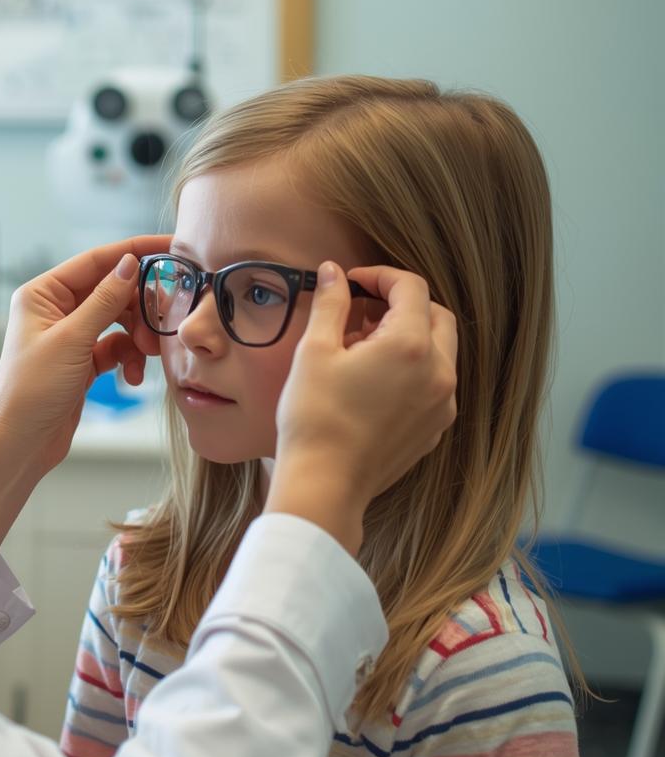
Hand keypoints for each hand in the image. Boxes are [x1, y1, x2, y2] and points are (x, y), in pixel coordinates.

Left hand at [0, 234, 170, 472]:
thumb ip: (104, 300)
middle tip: (164, 321)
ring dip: (138, 336)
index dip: (134, 251)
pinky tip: (131, 378)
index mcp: (43, 294)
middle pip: (112, 291)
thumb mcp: (72, 341)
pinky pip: (116, 347)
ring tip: (148, 355)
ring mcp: (70, 336)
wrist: (21, 444)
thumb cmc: (32, 391)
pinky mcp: (82, 361)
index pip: (96, 261)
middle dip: (140, 307)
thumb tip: (129, 263)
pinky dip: (129, 358)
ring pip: (119, 320)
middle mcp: (55, 309)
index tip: (170, 248)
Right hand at [267, 262, 457, 553]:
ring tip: (363, 347)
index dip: (380, 276)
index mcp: (410, 345)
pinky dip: (413, 369)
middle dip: (403, 303)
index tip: (352, 282)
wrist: (325, 483)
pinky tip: (374, 381)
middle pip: (437, 315)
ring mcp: (442, 404)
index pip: (411, 288)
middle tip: (362, 309)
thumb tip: (333, 272)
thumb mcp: (314, 351)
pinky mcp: (434, 429)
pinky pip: (434, 384)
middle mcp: (439, 372)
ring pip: (440, 351)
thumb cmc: (314, 416)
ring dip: (410, 336)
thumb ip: (331, 304)